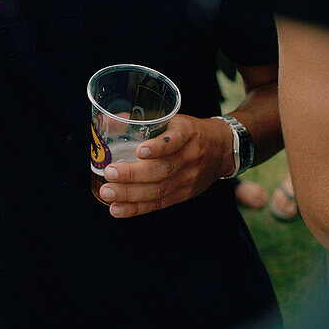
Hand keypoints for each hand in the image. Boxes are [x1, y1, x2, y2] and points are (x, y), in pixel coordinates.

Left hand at [97, 114, 232, 218]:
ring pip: (159, 189)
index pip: (175, 141)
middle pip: (162, 169)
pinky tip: (117, 209)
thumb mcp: (172, 119)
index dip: (158, 147)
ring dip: (130, 194)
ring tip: (107, 193)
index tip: (140, 150)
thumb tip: (106, 121)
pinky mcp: (184, 194)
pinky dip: (136, 208)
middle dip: (133, 174)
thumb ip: (142, 121)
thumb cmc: (188, 131)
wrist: (222, 149)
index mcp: (187, 133)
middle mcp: (190, 156)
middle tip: (109, 173)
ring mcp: (188, 178)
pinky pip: (159, 203)